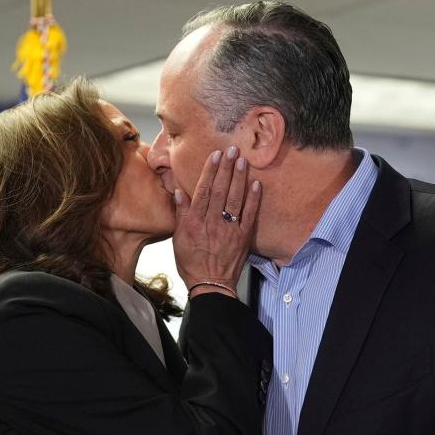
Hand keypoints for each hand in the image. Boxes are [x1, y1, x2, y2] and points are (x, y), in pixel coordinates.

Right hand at [173, 146, 261, 297]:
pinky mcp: (243, 237)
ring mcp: (230, 229)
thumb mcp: (178, 239)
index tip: (215, 155)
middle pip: (221, 190)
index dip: (210, 171)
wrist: (211, 285)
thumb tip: (179, 192)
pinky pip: (249, 215)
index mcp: (196, 222)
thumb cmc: (192, 263)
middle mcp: (213, 222)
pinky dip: (253, 199)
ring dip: (240, 178)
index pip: (203, 191)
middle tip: (233, 150)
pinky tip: (256, 184)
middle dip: (227, 168)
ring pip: (235, 199)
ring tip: (243, 161)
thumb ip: (181, 214)